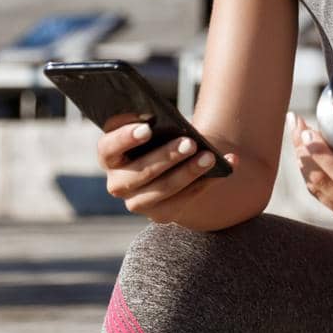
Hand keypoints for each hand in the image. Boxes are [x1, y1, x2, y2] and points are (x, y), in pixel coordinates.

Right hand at [96, 114, 238, 221]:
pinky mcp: (160, 214)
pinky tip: (225, 166)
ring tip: (210, 157)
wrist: (176, 161)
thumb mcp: (154, 126)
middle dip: (167, 157)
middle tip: (191, 143)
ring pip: (162, 191)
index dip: (125, 139)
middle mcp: (118, 183)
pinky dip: (207, 182)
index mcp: (110, 156)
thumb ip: (153, 122)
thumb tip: (166, 117)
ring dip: (188, 173)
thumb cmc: (161, 136)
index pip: (108, 148)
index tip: (147, 129)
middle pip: (140, 173)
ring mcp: (137, 202)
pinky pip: (184, 201)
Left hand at [293, 67, 332, 235]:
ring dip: (303, 162)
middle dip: (303, 151)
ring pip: (317, 191)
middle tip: (297, 123)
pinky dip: (312, 175)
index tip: (308, 129)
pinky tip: (308, 155)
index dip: (321, 153)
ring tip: (299, 135)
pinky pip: (324, 198)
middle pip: (322, 182)